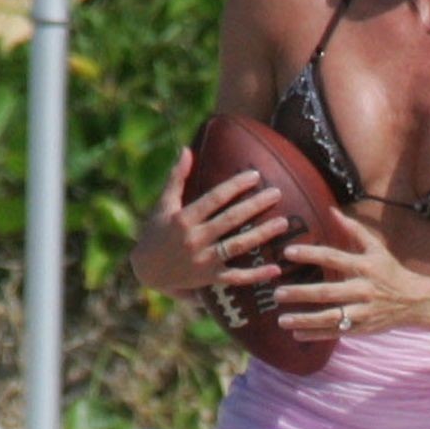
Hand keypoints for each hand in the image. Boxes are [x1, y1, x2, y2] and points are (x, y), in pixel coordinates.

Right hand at [129, 148, 288, 297]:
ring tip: (283, 223)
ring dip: (261, 235)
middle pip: (230, 220)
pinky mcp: (209, 278)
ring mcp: (203, 260)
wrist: (146, 271)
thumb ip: (176, 178)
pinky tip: (276, 269)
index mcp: (184, 218)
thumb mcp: (163, 205)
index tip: (256, 175)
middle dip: (254, 206)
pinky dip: (256, 275)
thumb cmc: (156, 233)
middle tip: (277, 193)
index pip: (214, 198)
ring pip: (236, 246)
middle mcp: (195, 238)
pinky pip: (236, 277)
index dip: (235, 186)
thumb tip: (186, 149)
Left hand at [273, 210, 426, 338]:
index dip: (310, 254)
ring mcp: (362, 311)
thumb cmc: (390, 271)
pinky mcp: (362, 328)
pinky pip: (335, 332)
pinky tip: (296, 334)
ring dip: (304, 319)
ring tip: (282, 319)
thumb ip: (353, 230)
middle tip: (278, 292)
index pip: (333, 257)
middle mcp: (363, 289)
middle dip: (301, 293)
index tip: (288, 253)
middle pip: (327, 292)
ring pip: (330, 317)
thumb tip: (332, 210)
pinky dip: (315, 334)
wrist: (414, 300)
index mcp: (364, 266)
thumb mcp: (376, 248)